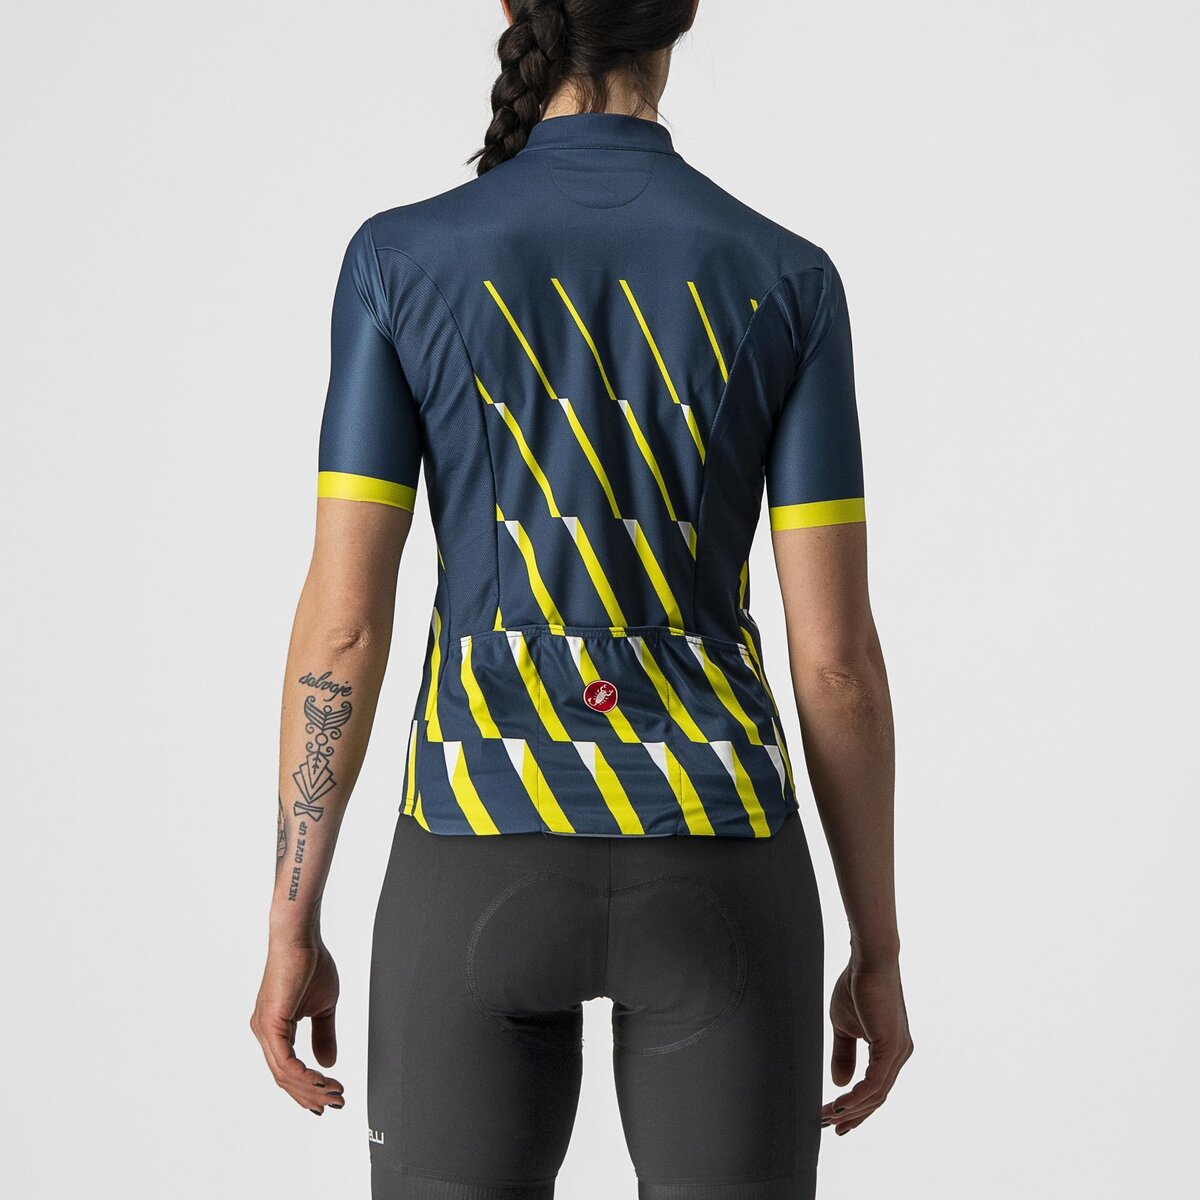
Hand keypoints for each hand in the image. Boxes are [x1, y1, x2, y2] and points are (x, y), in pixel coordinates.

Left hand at [251, 938, 343, 1114]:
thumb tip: (327, 1063)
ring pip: (284, 1074)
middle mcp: (264, 1032)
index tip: (328, 1099)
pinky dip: (303, 1075)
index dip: (307, 1088)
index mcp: (275, 1028)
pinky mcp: (270, 1022)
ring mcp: (264, 1029)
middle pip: (284, 1078)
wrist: (301, 938)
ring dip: (311, 1088)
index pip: (288, 1070)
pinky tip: (321, 1080)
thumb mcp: (323, 1006)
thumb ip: (323, 1034)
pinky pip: (284, 1060)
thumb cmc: (310, 963)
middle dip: (311, 1095)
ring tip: (335, 1093)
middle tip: (335, 1104)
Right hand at [822, 958, 912, 1134]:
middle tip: (830, 1128)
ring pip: (876, 1094)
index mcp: (890, 1050)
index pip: (875, 1088)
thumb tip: (840, 1083)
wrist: (869, 960)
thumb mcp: (844, 1027)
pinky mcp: (891, 1047)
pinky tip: (840, 1104)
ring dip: (851, 1109)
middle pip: (877, 1098)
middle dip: (853, 1115)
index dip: (855, 1107)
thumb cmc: (857, 985)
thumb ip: (844, 1054)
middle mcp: (899, 1055)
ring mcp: (898, 1052)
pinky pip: (875, 1083)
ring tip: (828, 1116)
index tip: (835, 1119)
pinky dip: (856, 1097)